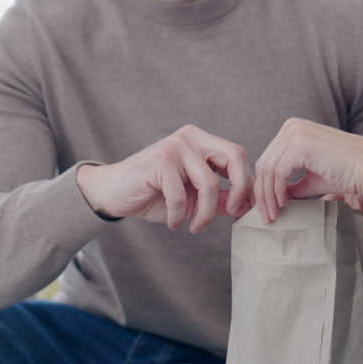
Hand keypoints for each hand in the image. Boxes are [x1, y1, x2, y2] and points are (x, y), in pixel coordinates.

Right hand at [77, 124, 251, 232]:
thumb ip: (220, 198)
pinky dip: (180, 215)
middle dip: (241, 189)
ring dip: (206, 213)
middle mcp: (192, 137)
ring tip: (195, 227)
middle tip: (234, 213)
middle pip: (235, 156)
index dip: (248, 183)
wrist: (113, 193)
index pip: (238, 156)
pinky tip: (174, 223)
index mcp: (202, 141)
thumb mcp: (194, 199)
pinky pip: (182, 195)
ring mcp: (175, 145)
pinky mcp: (160, 159)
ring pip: (210, 183)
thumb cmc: (154, 195)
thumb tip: (249, 206)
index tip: (247, 210)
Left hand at [253, 118, 362, 222]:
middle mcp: (291, 127)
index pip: (269, 159)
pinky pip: (278, 172)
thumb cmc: (346, 173)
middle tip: (266, 216)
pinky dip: (277, 191)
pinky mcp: (299, 145)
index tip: (266, 208)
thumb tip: (275, 197)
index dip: (264, 186)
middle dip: (262, 193)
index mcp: (293, 129)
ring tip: (274, 215)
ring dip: (268, 196)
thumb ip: (292, 184)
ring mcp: (295, 133)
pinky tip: (283, 204)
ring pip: (268, 169)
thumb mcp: (312, 178)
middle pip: (264, 164)